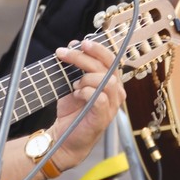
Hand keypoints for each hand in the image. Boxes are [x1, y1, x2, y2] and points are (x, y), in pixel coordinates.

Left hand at [47, 39, 125, 170]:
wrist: (63, 137)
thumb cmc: (72, 111)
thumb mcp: (74, 84)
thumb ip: (77, 68)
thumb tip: (74, 46)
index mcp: (110, 82)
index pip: (110, 59)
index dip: (97, 48)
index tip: (79, 43)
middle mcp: (115, 93)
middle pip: (107, 67)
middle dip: (83, 57)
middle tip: (64, 54)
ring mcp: (111, 106)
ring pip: (107, 81)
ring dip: (86, 78)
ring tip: (74, 86)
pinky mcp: (103, 117)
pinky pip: (100, 98)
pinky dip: (87, 93)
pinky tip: (77, 95)